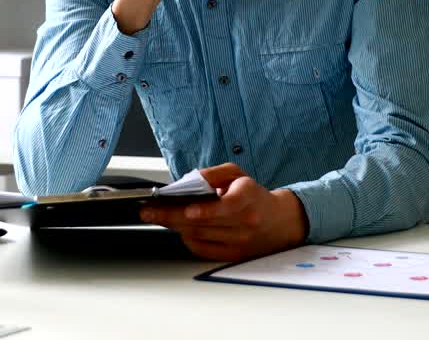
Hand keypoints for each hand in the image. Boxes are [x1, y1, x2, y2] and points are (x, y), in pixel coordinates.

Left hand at [140, 163, 308, 261]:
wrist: (279, 222)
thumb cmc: (253, 195)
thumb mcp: (237, 175)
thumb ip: (213, 174)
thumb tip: (188, 181)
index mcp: (248, 198)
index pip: (225, 207)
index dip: (205, 210)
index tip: (185, 209)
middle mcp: (245, 223)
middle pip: (203, 223)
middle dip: (172, 216)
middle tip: (149, 211)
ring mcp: (239, 242)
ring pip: (199, 236)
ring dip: (175, 226)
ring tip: (157, 217)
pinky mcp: (232, 255)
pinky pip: (202, 249)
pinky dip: (187, 238)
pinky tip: (178, 229)